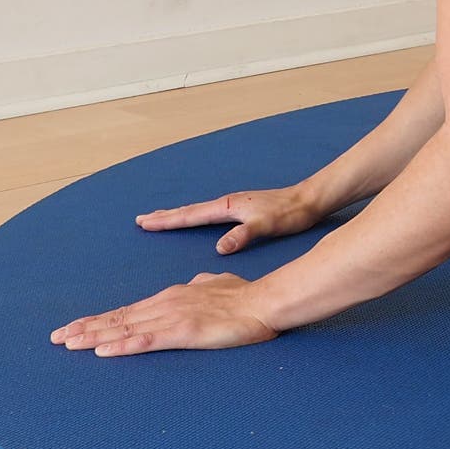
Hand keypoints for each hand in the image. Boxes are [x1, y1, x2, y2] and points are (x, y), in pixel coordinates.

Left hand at [50, 272, 279, 356]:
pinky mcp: (183, 332)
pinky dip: (121, 346)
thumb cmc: (244, 295)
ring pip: (125, 328)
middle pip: (118, 318)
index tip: (78, 326)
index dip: (101, 319)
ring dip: (94, 337)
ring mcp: (172, 318)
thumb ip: (200, 286)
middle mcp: (165, 304)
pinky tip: (102, 351)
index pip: (129, 310)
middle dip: (86, 328)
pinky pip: (146, 341)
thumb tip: (193, 285)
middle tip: (57, 338)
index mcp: (172, 296)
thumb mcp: (216, 285)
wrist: (263, 301)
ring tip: (68, 343)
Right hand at [135, 185, 326, 255]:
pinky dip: (194, 216)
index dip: (167, 220)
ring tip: (160, 218)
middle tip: (141, 220)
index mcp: (227, 207)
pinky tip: (195, 219)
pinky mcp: (241, 209)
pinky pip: (208, 213)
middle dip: (164, 216)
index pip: (190, 215)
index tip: (145, 222)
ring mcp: (233, 205)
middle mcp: (227, 204)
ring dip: (177, 215)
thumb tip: (220, 248)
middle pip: (188, 210)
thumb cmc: (289, 214)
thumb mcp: (266, 226)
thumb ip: (243, 235)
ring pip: (197, 211)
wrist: (308, 200)